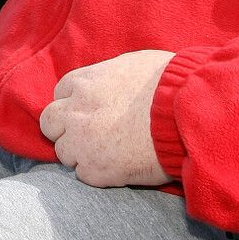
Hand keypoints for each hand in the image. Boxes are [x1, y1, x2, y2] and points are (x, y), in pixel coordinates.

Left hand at [38, 50, 175, 187]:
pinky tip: (120, 166)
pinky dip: (99, 173)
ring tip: (111, 152)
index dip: (75, 104)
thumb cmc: (170, 84)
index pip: (60, 94)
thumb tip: (110, 81)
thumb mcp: (134, 64)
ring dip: (82, 153)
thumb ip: (110, 75)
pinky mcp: (96, 170)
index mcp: (84, 82)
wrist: (188, 115)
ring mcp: (82, 142)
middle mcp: (75, 111)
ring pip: (64, 152)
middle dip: (65, 128)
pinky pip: (84, 174)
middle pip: (50, 123)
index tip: (90, 111)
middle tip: (90, 135)